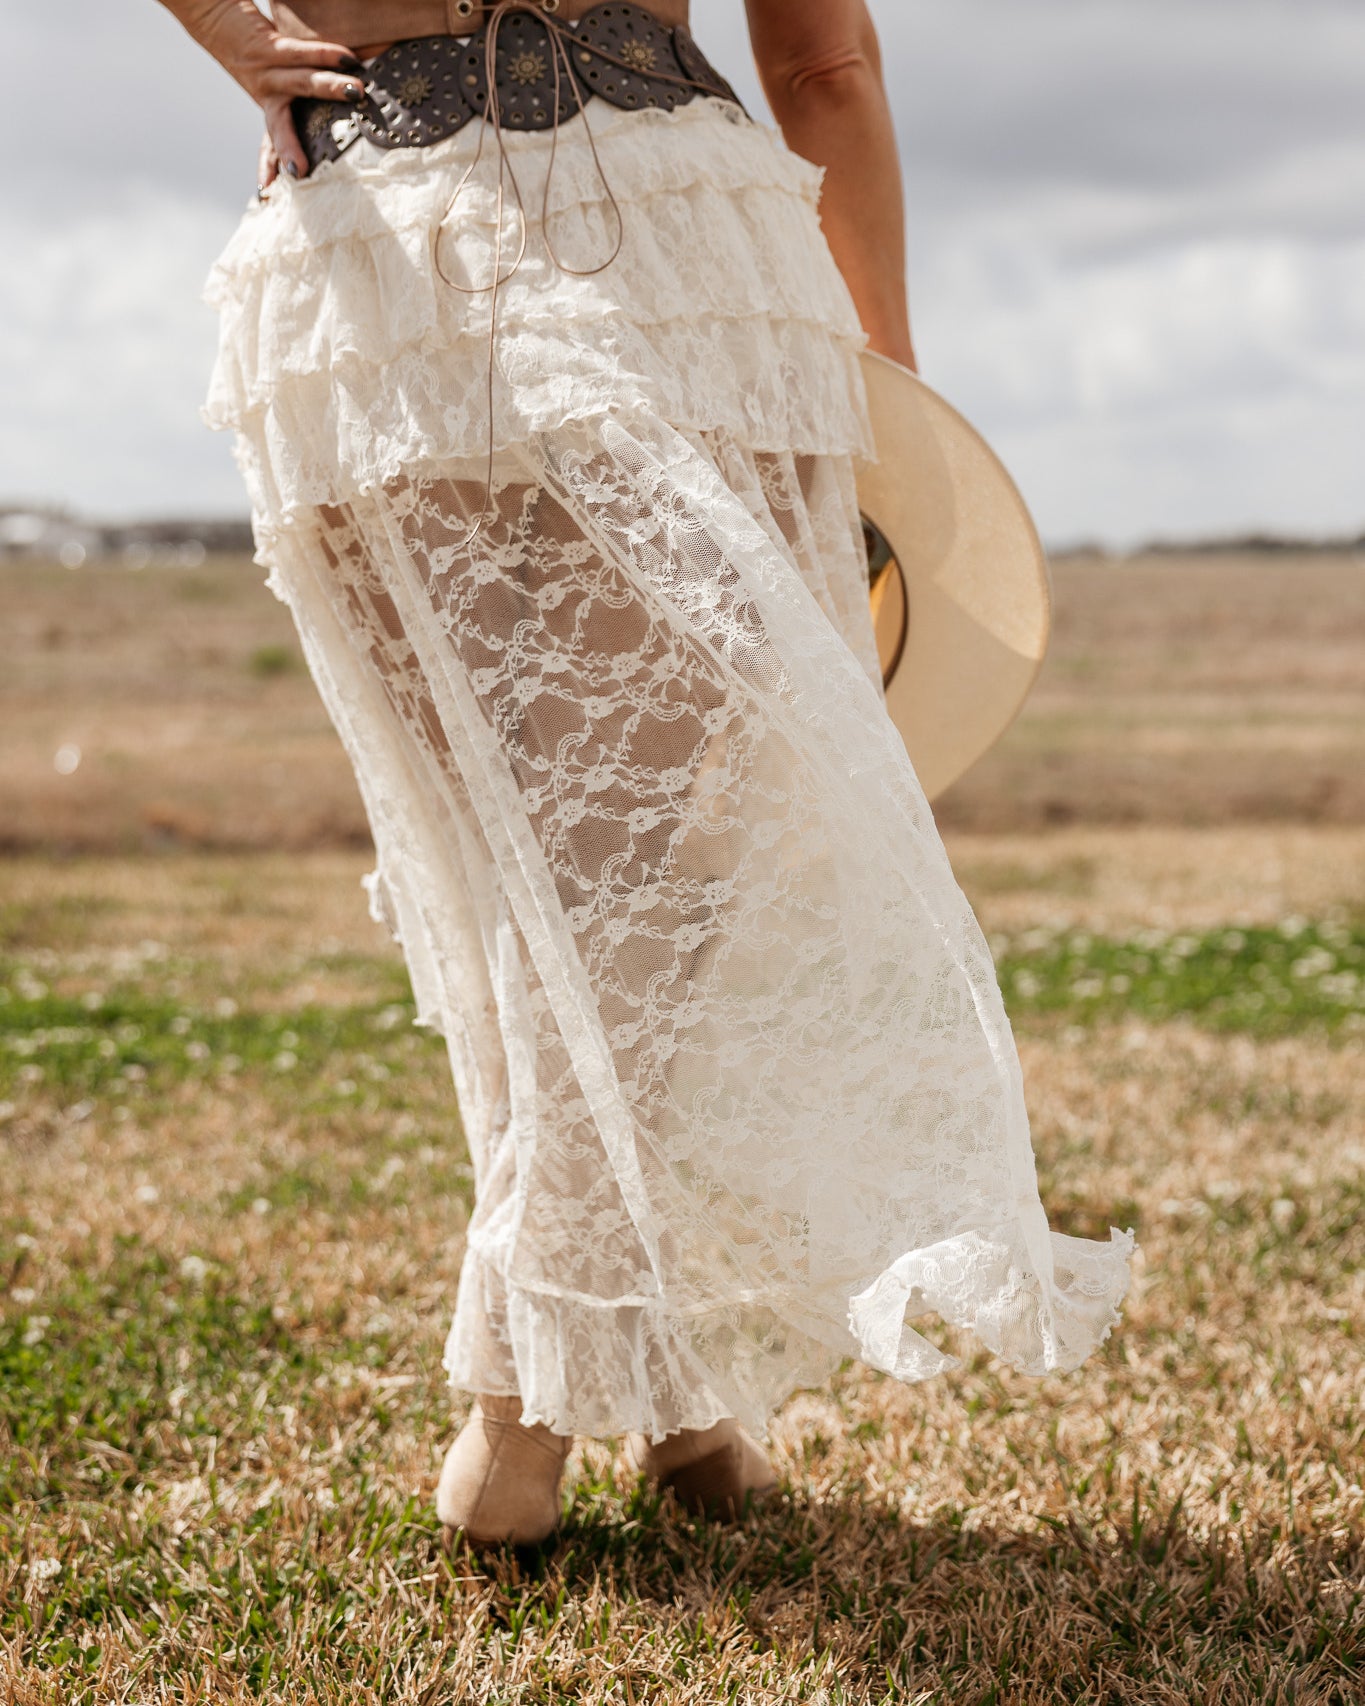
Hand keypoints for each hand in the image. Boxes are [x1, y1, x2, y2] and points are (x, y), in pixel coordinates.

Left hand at [167, 0, 364, 183]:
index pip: (271, 144)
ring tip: (356, 91)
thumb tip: (346, 106)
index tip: (267, 192)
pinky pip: (301, 51)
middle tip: (301, 173)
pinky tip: (346, 58)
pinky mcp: (268, 44)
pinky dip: (326, 53)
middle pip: (279, 127)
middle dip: (290, 149)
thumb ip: (301, 96)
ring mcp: (266, 70)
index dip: (271, 167)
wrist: (213, 14)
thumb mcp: (274, 79)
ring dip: (330, 87)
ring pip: (302, 82)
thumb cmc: (253, 47)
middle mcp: (265, 93)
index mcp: (269, 106)